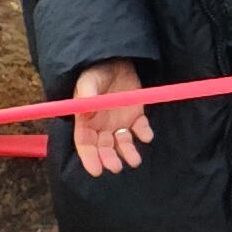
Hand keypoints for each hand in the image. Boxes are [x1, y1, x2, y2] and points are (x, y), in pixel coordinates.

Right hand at [69, 59, 152, 177]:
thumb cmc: (96, 72)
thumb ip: (86, 94)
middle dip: (109, 158)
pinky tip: (146, 135)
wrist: (116, 61)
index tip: (97, 171)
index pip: (85, 144)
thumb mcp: (89, 81)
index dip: (90, 158)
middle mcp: (101, 126)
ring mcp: (119, 122)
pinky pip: (140, 128)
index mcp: (85, 121)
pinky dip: (144, 133)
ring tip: (135, 161)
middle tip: (116, 167)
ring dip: (128, 152)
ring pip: (123, 142)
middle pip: (104, 147)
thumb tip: (85, 111)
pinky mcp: (136, 115)